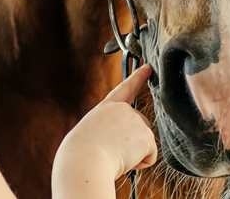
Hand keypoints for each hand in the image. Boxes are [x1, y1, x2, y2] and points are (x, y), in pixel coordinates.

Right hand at [52, 65, 157, 198]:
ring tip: (113, 155)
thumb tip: (123, 146)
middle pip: (139, 126)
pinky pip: (150, 156)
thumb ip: (108, 131)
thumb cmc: (80, 155)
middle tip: (109, 151)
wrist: (84, 161)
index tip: (148, 67)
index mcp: (105, 108)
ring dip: (133, 155)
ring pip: (144, 143)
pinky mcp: (146, 135)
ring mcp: (135, 120)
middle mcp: (122, 109)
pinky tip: (124, 160)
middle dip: (132, 142)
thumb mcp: (90, 134)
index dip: (137, 77)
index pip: (124, 89)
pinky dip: (140, 163)